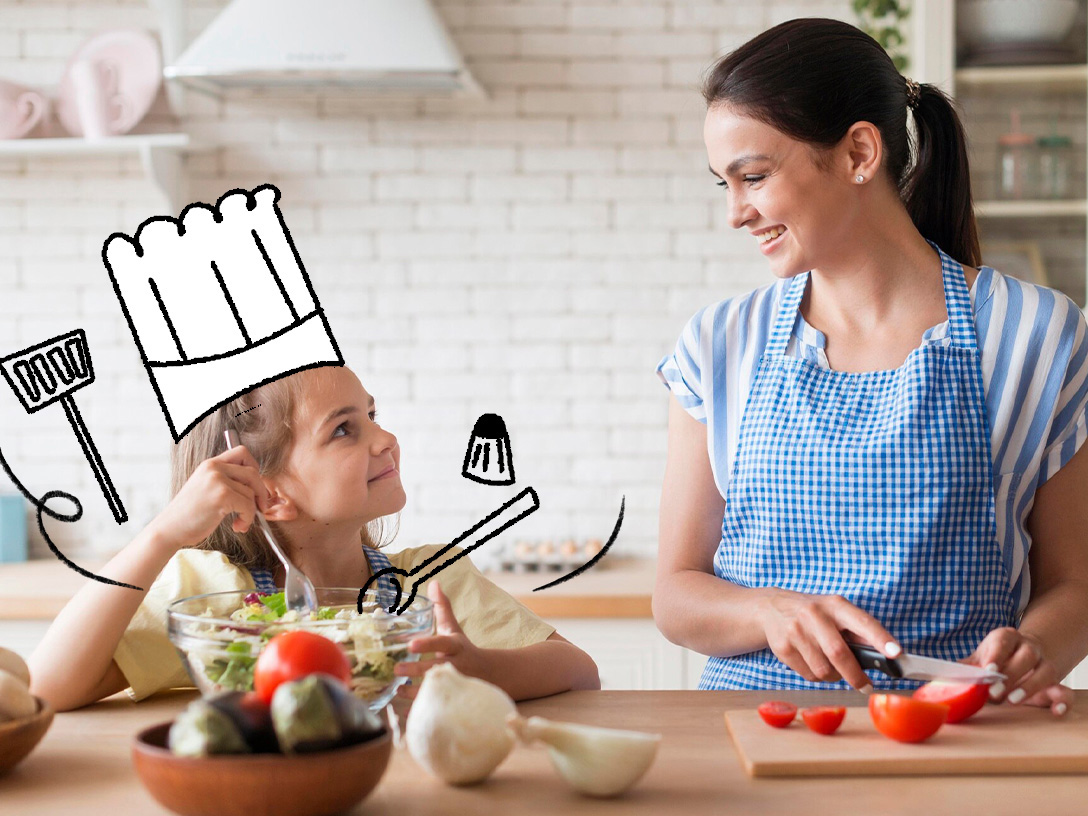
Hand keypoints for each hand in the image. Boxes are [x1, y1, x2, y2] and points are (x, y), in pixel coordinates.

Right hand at [147, 445, 271, 551]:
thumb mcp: (206, 488)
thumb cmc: (189, 514)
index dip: (254, 467)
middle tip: (260, 507)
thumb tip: (255, 485)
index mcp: (210, 464)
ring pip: (251, 492)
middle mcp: (214, 468)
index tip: (254, 485)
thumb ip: (226, 481)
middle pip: (252, 472)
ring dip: (251, 511)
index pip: (242, 452)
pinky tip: (238, 526)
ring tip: (240, 522)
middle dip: (261, 491)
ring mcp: (218, 480)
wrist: (170, 529)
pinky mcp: (222, 496)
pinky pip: (248, 505)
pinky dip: (248, 518)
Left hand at [394, 581, 487, 699]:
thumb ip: (442, 608)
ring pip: (436, 689)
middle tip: (397, 668)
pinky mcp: (453, 699)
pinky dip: (421, 707)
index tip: (411, 644)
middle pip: (436, 668)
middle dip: (416, 670)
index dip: (427, 644)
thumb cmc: (464, 650)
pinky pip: (437, 705)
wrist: (491, 675)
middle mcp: (457, 666)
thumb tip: (434, 583)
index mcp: (455, 647)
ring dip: (415, 692)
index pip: (442, 643)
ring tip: (398, 689)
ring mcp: (456, 684)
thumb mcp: (454, 629)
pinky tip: (404, 705)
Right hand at [758, 590, 900, 690]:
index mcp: (834, 605)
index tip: (896, 653)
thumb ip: (858, 631)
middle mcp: (814, 615)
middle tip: (866, 686)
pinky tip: (813, 662)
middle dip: (856, 675)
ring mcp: (795, 631)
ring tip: (832, 667)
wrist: (771, 608)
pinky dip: (817, 676)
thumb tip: (886, 655)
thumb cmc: (814, 614)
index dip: (880, 638)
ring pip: (823, 670)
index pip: (862, 622)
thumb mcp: (836, 612)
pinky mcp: (783, 647)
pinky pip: (808, 675)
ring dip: (834, 676)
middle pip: (839, 653)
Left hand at [965, 627, 1072, 716]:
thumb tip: (938, 677)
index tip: (988, 670)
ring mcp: (1045, 663)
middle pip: (1027, 655)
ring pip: (1046, 670)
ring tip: (1013, 700)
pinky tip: (1055, 711)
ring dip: (1031, 686)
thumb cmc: (994, 658)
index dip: (997, 656)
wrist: (1021, 654)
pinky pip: (1064, 690)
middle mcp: (1029, 647)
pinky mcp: (1055, 682)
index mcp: (1006, 637)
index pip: (1003, 641)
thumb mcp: (978, 657)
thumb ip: (963, 667)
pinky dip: (1063, 701)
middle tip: (995, 692)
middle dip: (1011, 674)